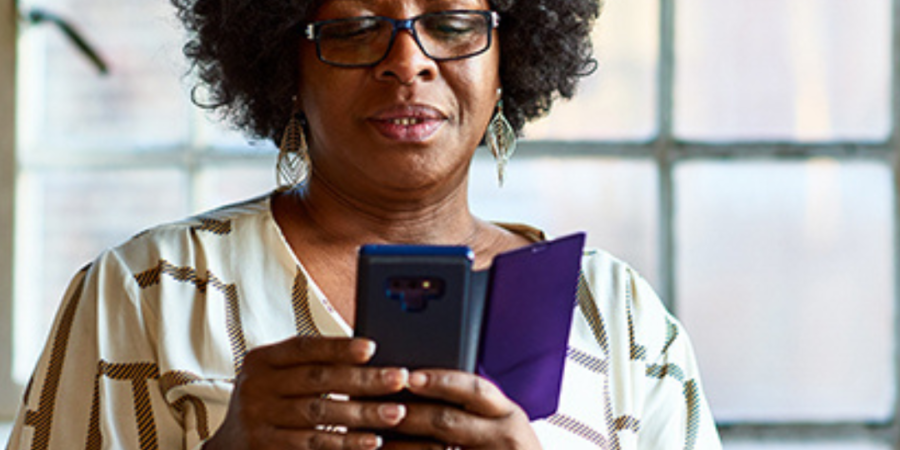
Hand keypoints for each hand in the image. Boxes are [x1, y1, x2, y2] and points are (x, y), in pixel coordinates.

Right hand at [204, 336, 409, 449]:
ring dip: (362, 414)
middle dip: (363, 379)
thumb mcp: (277, 377)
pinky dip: (345, 443)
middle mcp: (255, 387)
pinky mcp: (265, 448)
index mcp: (261, 360)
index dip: (338, 347)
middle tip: (399, 378)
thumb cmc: (268, 403)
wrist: (229, 447)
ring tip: (396, 412)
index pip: (304, 347)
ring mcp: (258, 420)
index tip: (372, 348)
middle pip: (317, 380)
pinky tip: (372, 441)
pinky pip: (313, 445)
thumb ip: (311, 365)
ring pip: (319, 414)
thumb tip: (368, 353)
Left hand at [385, 370, 542, 449]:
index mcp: (508, 415)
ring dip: (401, 446)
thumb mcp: (502, 428)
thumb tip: (421, 385)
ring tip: (372, 439)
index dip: (440, 381)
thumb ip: (475, 410)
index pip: (473, 389)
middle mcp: (504, 437)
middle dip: (408, 414)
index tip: (409, 376)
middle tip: (377, 407)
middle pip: (447, 421)